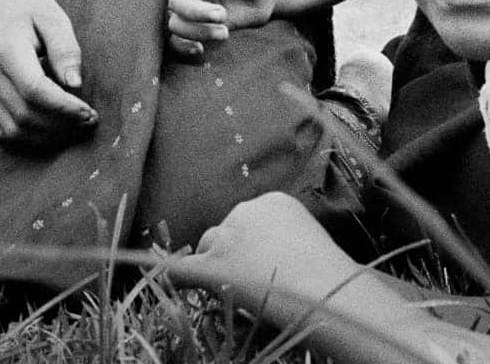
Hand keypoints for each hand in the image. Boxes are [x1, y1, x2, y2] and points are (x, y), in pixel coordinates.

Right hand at [0, 0, 97, 145]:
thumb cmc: (29, 10)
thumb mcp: (53, 18)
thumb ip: (65, 48)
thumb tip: (76, 84)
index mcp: (7, 50)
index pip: (33, 89)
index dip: (63, 106)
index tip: (89, 112)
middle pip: (25, 114)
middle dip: (61, 124)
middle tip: (91, 119)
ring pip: (15, 130)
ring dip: (49, 135)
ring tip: (78, 125)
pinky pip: (8, 132)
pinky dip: (34, 138)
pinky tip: (57, 127)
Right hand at [167, 0, 274, 57]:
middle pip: (176, 1)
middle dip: (199, 12)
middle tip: (224, 15)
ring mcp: (188, 9)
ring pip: (175, 22)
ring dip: (196, 31)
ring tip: (225, 32)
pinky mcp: (193, 28)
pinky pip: (176, 40)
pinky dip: (184, 47)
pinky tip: (201, 49)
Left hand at [167, 192, 368, 316]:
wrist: (323, 288)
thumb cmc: (328, 274)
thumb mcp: (309, 239)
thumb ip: (285, 237)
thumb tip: (275, 255)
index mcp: (273, 201)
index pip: (248, 219)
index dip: (249, 242)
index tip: (259, 259)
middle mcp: (247, 211)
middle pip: (224, 230)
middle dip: (229, 251)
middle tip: (247, 277)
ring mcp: (227, 237)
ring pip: (206, 247)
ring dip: (212, 264)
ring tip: (228, 287)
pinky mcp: (213, 265)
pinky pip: (181, 268)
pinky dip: (170, 273)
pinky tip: (162, 278)